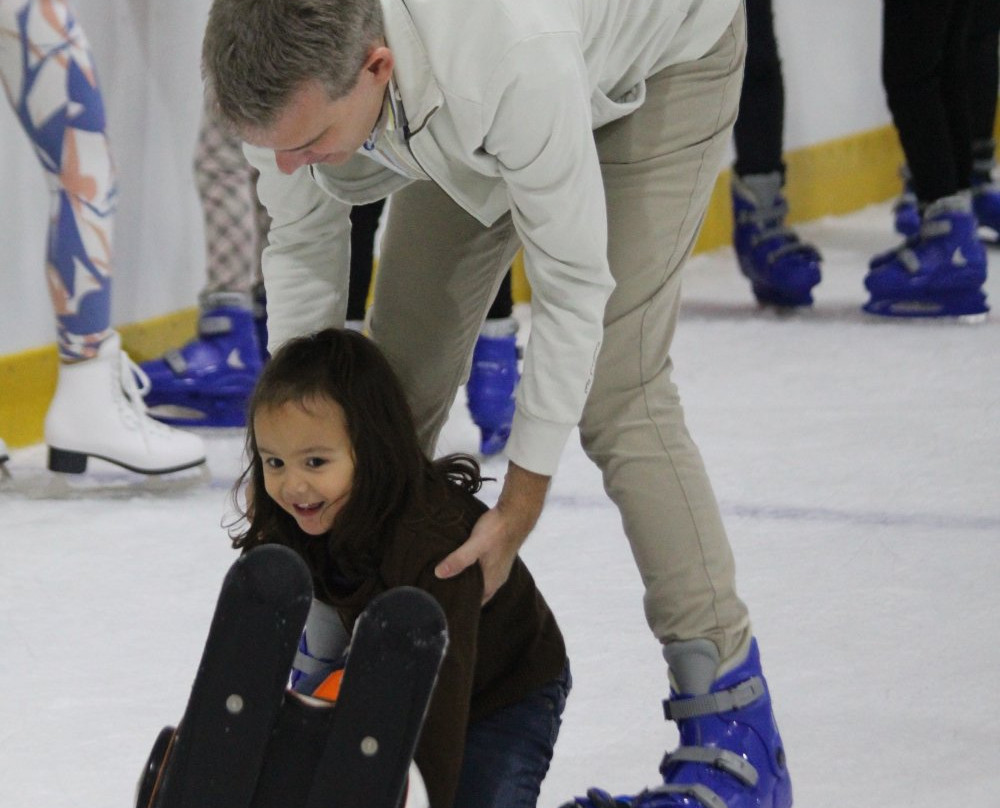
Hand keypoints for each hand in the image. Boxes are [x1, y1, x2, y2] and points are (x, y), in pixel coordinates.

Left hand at [435, 462, 549, 602]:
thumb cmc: (498, 530)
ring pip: (479, 582)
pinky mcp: (497, 558)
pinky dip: (471, 571)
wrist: (516, 513)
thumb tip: (438, 574)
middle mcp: (496, 579)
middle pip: (477, 594)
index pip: (475, 604)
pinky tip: (460, 565)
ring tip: (445, 581)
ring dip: (466, 582)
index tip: (442, 606)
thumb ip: (459, 560)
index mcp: (491, 582)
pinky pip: (482, 571)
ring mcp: (498, 568)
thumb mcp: (475, 545)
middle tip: (439, 594)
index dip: (461, 607)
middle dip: (461, 595)